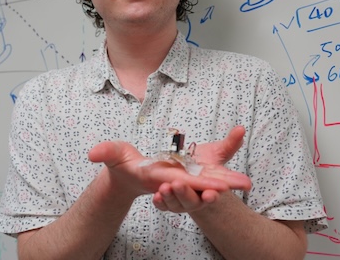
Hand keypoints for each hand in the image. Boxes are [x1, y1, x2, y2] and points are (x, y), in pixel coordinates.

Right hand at [88, 127, 249, 201]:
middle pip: (201, 183)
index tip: (216, 187)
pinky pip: (206, 171)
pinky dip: (222, 171)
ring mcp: (182, 175)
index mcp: (160, 176)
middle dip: (222, 185)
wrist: (126, 174)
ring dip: (226, 181)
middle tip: (244, 185)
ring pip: (207, 179)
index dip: (199, 183)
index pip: (182, 181)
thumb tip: (92, 154)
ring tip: (247, 183)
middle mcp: (175, 178)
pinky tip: (238, 173)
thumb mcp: (113, 155)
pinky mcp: (186, 170)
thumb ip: (105, 152)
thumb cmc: (120, 163)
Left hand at [152, 126, 250, 212]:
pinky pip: (163, 206)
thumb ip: (229, 144)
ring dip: (174, 197)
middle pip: (197, 201)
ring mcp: (181, 200)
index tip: (231, 186)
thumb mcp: (215, 152)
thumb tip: (241, 129)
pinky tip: (157, 196)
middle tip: (195, 189)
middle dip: (193, 196)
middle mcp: (197, 196)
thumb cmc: (198, 164)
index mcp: (212, 185)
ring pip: (178, 204)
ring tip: (168, 186)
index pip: (220, 185)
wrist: (175, 169)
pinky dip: (161, 202)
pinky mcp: (167, 201)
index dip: (228, 186)